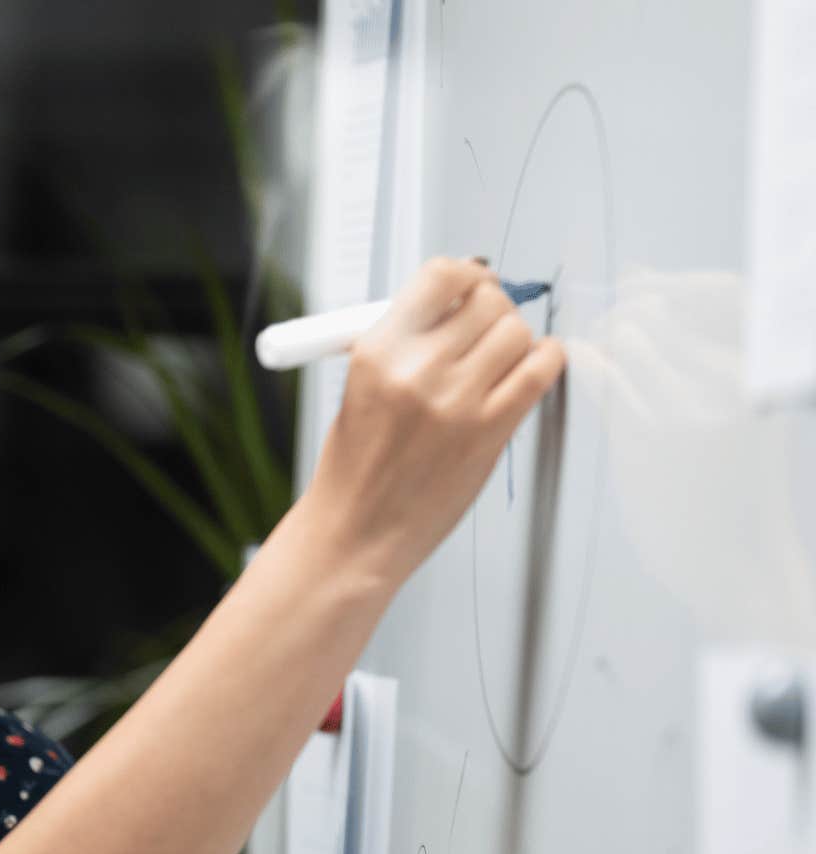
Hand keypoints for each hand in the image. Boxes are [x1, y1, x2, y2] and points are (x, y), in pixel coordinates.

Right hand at [303, 255, 567, 586]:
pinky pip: (540, 371)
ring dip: (517, 338)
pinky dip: (545, 360)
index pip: (440, 277)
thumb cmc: (356, 468)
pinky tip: (532, 366)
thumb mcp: (361, 387)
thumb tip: (457, 302)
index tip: (474, 282)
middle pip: (487, 301)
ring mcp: (457, 401)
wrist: (356, 531)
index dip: (467, 274)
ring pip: (517, 332)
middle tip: (489, 325)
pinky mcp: (489, 432)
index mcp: (378, 352)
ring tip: (503, 357)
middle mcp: (417, 370)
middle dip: (494, 307)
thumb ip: (407, 343)